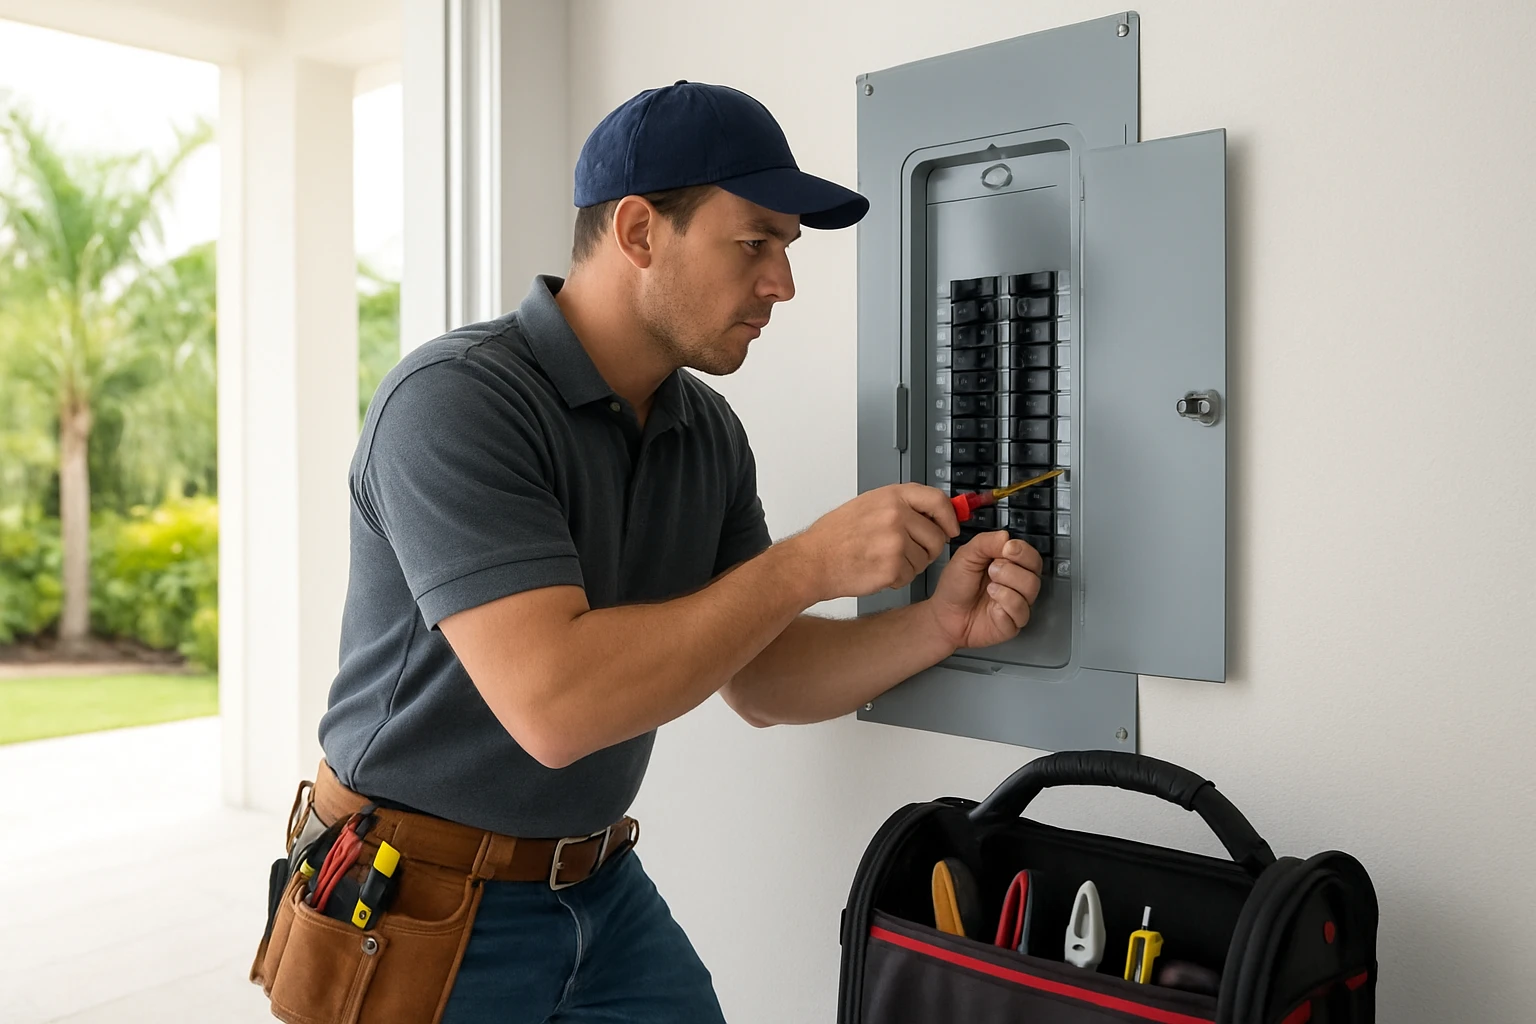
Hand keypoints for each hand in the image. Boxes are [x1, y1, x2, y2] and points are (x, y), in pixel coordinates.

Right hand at [790, 484, 959, 601]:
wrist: (813, 561)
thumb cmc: (834, 536)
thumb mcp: (868, 505)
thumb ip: (902, 506)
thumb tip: (935, 511)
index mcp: (892, 496)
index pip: (938, 501)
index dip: (949, 517)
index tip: (951, 527)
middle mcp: (896, 515)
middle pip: (937, 536)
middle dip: (927, 549)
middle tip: (906, 552)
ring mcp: (895, 541)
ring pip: (924, 559)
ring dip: (909, 565)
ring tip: (882, 559)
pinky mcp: (892, 567)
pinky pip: (910, 576)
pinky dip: (897, 578)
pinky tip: (876, 571)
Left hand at [925, 532, 1043, 649]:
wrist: (944, 615)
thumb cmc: (955, 586)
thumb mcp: (966, 556)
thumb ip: (985, 543)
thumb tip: (1006, 536)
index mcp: (1009, 566)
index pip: (1031, 556)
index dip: (1023, 551)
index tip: (1008, 548)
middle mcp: (1017, 584)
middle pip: (1035, 572)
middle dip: (1013, 568)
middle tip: (992, 568)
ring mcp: (1017, 604)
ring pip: (1031, 590)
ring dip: (1007, 584)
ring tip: (989, 587)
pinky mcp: (1014, 623)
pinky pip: (1021, 611)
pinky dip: (1005, 603)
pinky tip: (991, 603)